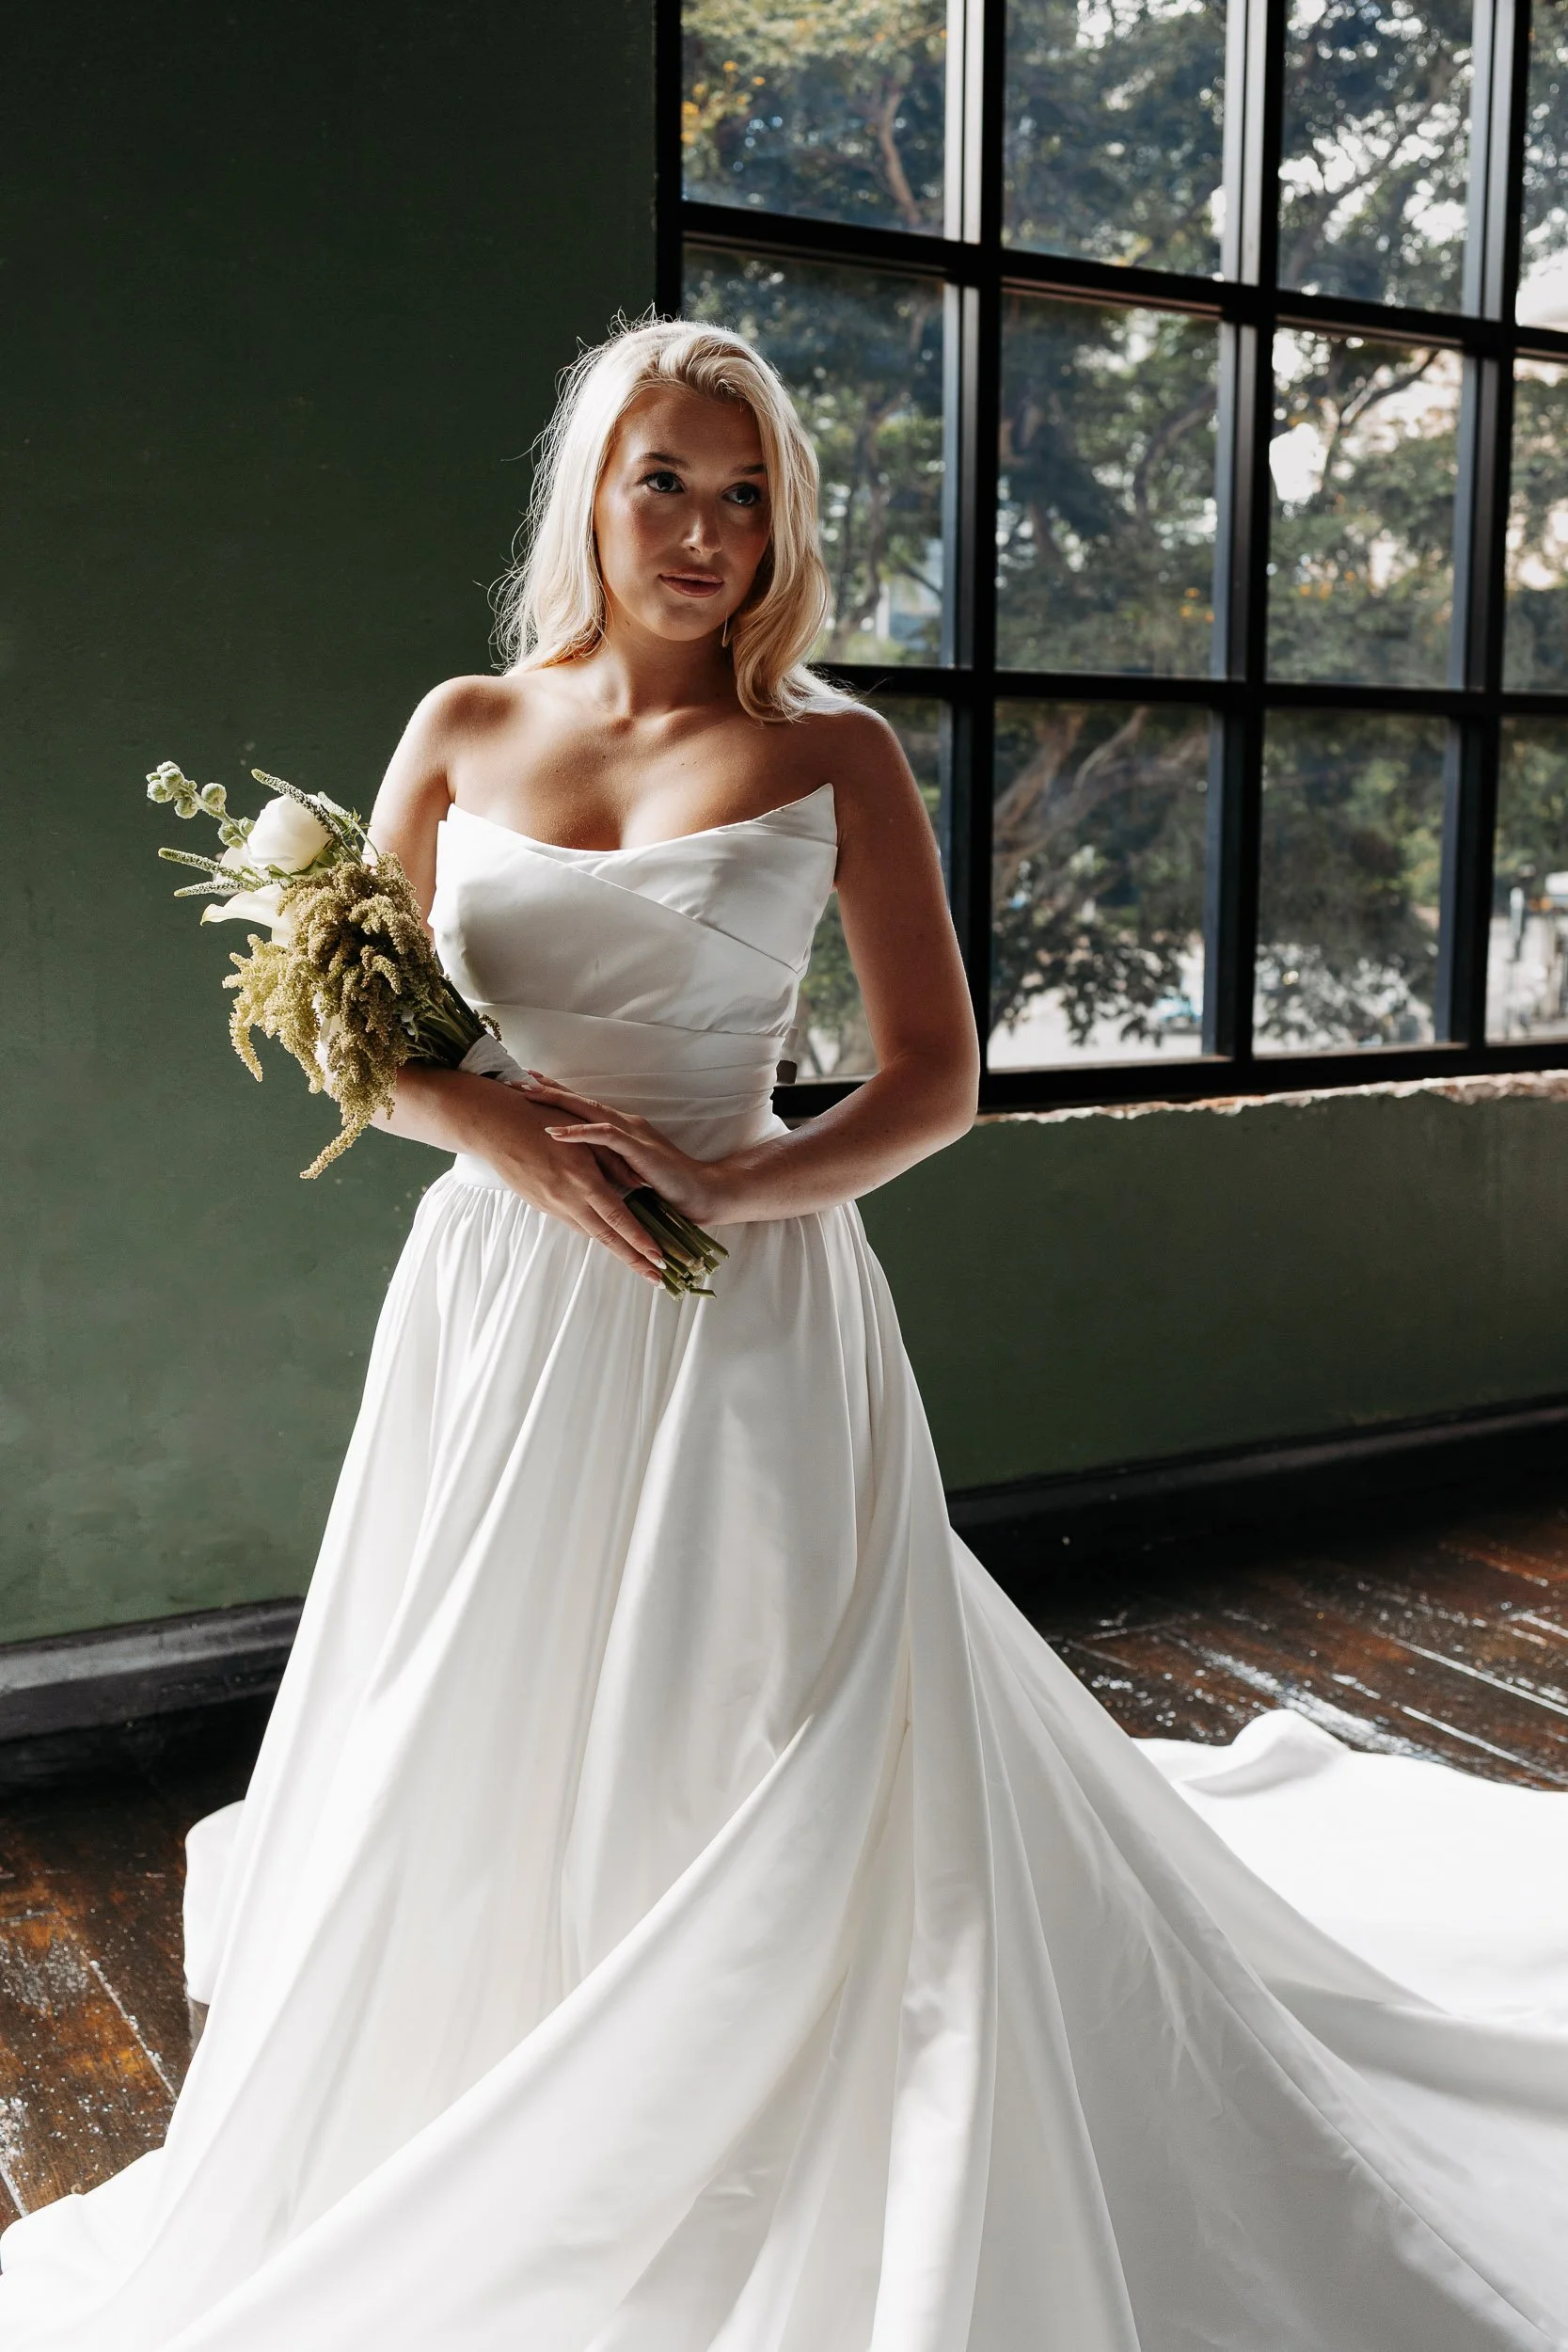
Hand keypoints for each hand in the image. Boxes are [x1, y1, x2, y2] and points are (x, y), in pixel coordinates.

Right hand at [460, 1075, 670, 1282]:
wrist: (496, 1126)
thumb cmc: (542, 1120)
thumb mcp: (585, 1137)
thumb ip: (613, 1162)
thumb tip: (638, 1184)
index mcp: (583, 1180)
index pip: (618, 1219)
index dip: (639, 1241)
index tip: (657, 1258)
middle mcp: (568, 1199)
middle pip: (606, 1237)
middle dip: (632, 1259)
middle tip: (654, 1276)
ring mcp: (551, 1205)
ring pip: (589, 1232)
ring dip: (612, 1246)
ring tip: (635, 1258)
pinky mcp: (540, 1205)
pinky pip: (571, 1222)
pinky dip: (591, 1229)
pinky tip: (603, 1231)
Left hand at [517, 1074, 733, 1226]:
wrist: (702, 1194)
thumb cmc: (669, 1189)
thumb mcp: (629, 1175)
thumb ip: (609, 1166)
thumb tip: (584, 1168)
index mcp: (623, 1131)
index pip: (586, 1108)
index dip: (559, 1096)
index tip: (530, 1086)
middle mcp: (626, 1125)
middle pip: (582, 1102)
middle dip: (550, 1090)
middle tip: (519, 1079)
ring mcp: (632, 1134)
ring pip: (589, 1111)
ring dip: (558, 1102)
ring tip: (530, 1094)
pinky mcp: (638, 1149)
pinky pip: (603, 1136)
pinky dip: (578, 1132)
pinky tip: (555, 1130)